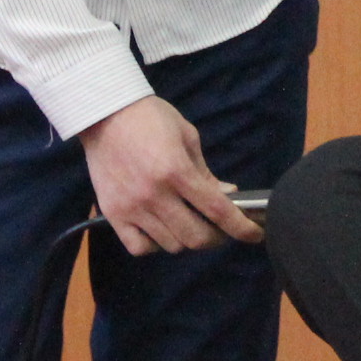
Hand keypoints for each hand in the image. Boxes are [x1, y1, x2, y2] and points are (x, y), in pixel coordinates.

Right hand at [78, 95, 260, 253]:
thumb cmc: (150, 118)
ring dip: (186, 239)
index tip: (255, 235)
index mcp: (177, 170)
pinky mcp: (112, 214)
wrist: (104, 113)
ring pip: (170, 245)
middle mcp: (154, 194)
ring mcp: (131, 207)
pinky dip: (154, 245)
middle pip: (196, 237)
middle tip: (219, 229)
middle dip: (217, 237)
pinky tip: (160, 230)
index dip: (241, 228)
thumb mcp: (187, 137)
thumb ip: (206, 172)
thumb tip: (228, 195)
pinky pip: (139, 247)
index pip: (218, 211)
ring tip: (188, 224)